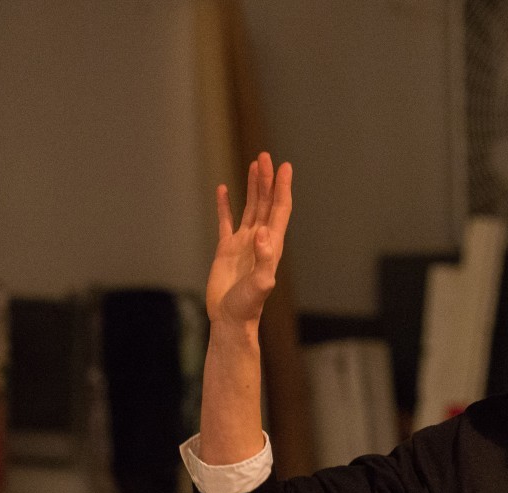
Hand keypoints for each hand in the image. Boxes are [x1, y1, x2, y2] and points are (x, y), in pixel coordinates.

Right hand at [206, 152, 292, 328]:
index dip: (282, 188)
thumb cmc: (247, 307)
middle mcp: (259, 241)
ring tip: (254, 165)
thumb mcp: (260, 285)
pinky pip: (226, 221)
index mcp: (270, 245)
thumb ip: (264, 261)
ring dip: (252, 187)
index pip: (279, 210)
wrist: (230, 320)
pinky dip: (225, 205)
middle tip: (266, 156)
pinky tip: (223, 189)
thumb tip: (263, 234)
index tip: (285, 166)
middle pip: (266, 203)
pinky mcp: (226, 250)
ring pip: (250, 208)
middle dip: (267, 180)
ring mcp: (243, 244)